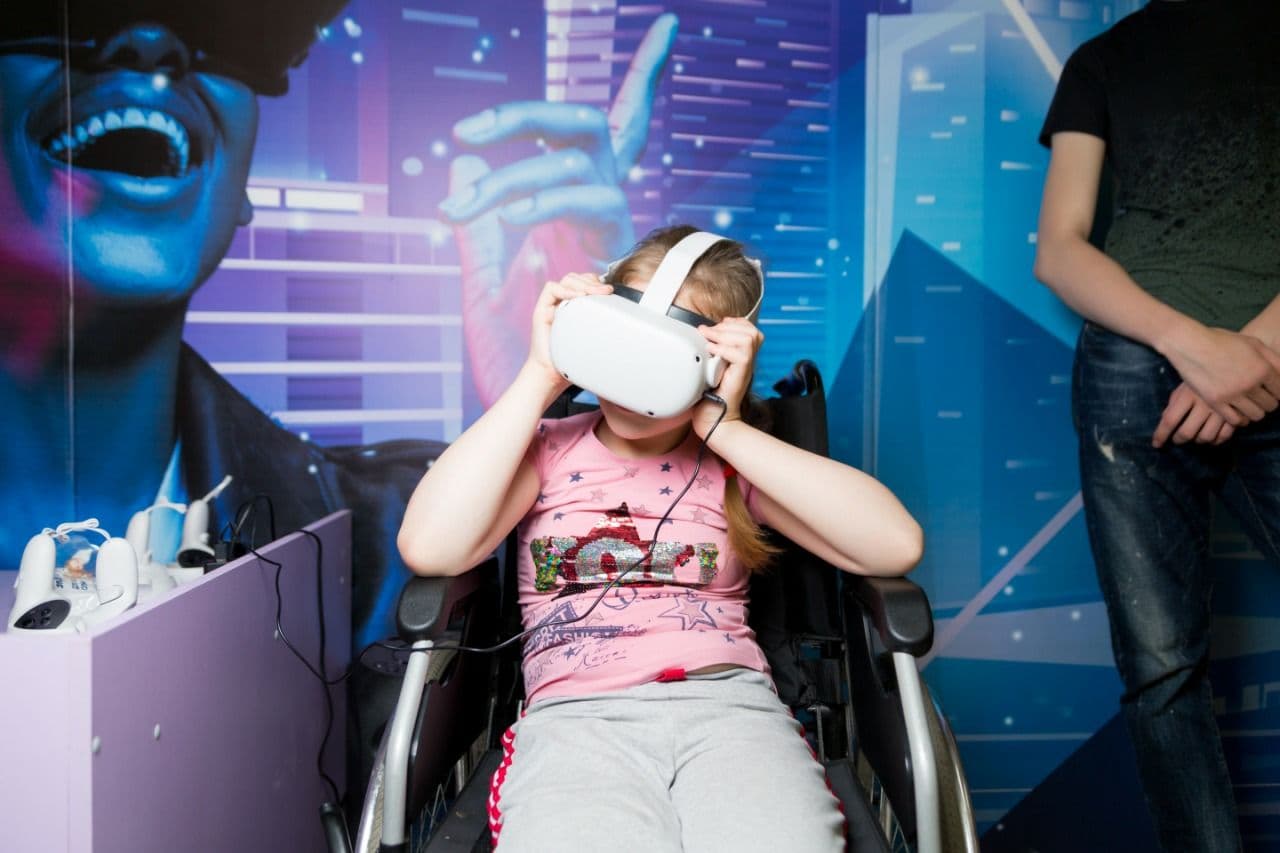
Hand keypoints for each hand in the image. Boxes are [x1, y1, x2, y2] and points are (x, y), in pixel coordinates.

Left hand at [441, 14, 677, 404]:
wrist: (534, 398)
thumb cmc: (513, 336)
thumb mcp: (484, 267)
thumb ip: (478, 212)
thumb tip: (463, 155)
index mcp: (577, 191)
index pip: (596, 125)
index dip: (648, 72)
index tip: (671, 25)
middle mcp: (602, 195)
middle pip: (580, 124)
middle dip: (522, 116)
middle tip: (466, 135)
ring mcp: (611, 217)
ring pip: (569, 163)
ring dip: (508, 178)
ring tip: (457, 210)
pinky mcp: (613, 244)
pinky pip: (581, 201)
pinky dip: (540, 198)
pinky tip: (506, 214)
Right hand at [525, 273, 611, 391]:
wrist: (552, 375)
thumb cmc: (572, 361)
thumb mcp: (594, 341)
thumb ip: (604, 330)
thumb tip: (629, 329)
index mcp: (574, 306)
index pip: (585, 282)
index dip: (596, 282)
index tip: (610, 291)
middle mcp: (562, 302)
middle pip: (577, 278)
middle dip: (592, 281)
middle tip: (606, 291)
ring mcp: (552, 305)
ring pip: (567, 280)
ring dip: (582, 283)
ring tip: (593, 293)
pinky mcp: (541, 309)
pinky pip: (551, 288)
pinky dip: (565, 290)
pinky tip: (577, 298)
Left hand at [692, 318, 762, 439]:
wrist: (713, 419)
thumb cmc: (708, 396)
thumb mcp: (708, 367)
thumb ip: (711, 351)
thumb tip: (702, 333)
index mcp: (742, 356)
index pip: (749, 329)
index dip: (735, 322)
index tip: (718, 325)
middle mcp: (747, 361)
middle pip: (751, 332)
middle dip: (728, 326)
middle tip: (709, 333)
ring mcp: (745, 369)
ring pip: (748, 339)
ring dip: (725, 335)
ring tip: (710, 341)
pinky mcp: (741, 376)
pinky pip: (742, 354)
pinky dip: (723, 349)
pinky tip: (711, 352)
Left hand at [1152, 382, 1236, 447]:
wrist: (1233, 366)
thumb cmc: (1203, 377)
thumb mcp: (1185, 386)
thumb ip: (1174, 403)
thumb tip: (1165, 421)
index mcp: (1188, 394)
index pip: (1169, 420)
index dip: (1161, 435)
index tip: (1156, 444)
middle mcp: (1204, 404)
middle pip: (1187, 432)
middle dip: (1179, 439)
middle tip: (1177, 439)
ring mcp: (1222, 411)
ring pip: (1206, 437)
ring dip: (1197, 440)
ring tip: (1195, 436)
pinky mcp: (1237, 414)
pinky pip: (1224, 436)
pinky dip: (1216, 440)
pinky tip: (1211, 437)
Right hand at [1164, 326, 1279, 425]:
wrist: (1190, 344)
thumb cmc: (1222, 341)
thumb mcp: (1253, 343)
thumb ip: (1273, 359)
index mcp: (1263, 368)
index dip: (1279, 393)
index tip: (1272, 393)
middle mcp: (1250, 383)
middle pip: (1270, 405)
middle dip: (1269, 403)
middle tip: (1261, 400)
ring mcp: (1232, 394)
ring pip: (1256, 415)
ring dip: (1256, 412)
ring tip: (1249, 406)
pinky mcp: (1216, 402)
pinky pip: (1235, 420)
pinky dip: (1240, 419)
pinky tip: (1237, 413)